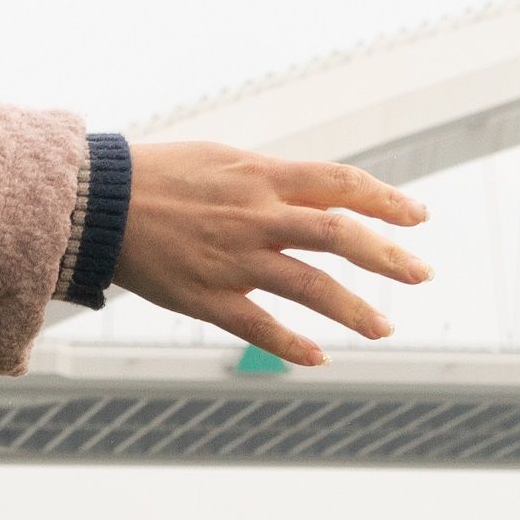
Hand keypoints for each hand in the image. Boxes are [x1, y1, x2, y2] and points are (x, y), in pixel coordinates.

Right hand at [111, 142, 429, 366]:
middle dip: (388, 256)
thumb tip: (318, 194)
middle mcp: (257, 216)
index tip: (417, 217)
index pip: (342, 185)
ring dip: (354, 310)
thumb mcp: (224, 160)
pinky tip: (319, 359)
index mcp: (263, 176)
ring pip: (310, 286)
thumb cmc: (160, 177)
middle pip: (340, 234)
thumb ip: (273, 180)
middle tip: (421, 274)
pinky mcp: (206, 297)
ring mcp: (234, 260)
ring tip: (384, 328)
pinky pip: (258, 326)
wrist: (99, 203)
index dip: (386, 200)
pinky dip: (292, 345)